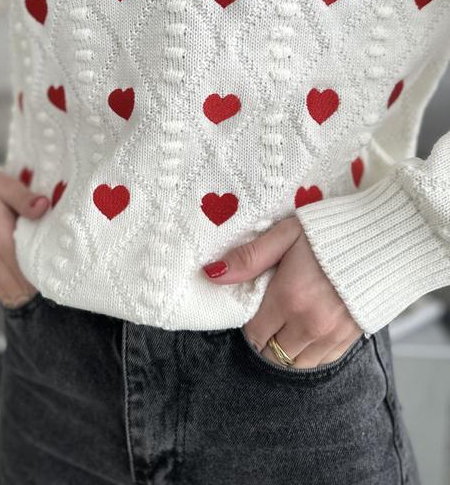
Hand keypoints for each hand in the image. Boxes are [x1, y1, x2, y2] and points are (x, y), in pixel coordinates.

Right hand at [0, 170, 49, 307]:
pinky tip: (33, 275)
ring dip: (29, 287)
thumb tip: (44, 205)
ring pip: (11, 290)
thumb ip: (25, 199)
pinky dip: (18, 284)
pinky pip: (3, 283)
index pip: (27, 275)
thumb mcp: (4, 186)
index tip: (64, 275)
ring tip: (50, 277)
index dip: (47, 279)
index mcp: (1, 243)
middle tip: (61, 278)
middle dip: (41, 287)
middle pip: (20, 289)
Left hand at [202, 216, 361, 367]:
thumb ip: (248, 258)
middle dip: (264, 340)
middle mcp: (310, 323)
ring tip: (286, 325)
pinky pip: (320, 363)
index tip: (253, 309)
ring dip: (285, 351)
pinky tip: (307, 331)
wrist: (383, 239)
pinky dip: (309, 353)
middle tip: (267, 317)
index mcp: (289, 298)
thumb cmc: (330, 232)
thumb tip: (211, 274)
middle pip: (272, 354)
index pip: (254, 334)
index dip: (248, 325)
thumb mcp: (285, 234)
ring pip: (295, 364)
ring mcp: (332, 335)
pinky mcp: (351, 339)